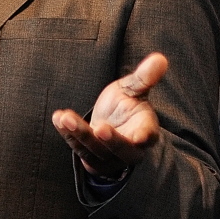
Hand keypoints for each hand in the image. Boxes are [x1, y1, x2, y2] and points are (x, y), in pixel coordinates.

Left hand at [52, 52, 167, 178]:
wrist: (110, 122)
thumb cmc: (127, 104)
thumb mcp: (134, 89)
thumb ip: (145, 77)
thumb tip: (160, 58)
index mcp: (145, 131)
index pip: (147, 136)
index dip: (144, 136)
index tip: (139, 137)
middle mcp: (129, 150)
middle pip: (121, 149)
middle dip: (111, 140)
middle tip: (101, 129)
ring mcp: (109, 158)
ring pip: (94, 148)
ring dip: (80, 133)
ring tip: (67, 117)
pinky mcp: (90, 159)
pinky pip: (77, 147)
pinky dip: (67, 133)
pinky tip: (59, 118)